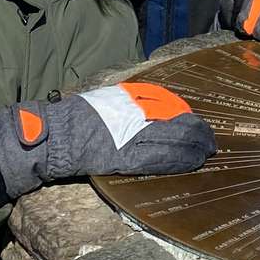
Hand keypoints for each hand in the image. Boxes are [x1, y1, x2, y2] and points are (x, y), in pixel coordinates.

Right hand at [0, 83, 215, 196]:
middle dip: (196, 131)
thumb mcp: (101, 101)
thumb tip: (149, 107)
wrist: (50, 137)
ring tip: (207, 151)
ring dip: (194, 146)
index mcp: (125, 96)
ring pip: (174, 139)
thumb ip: (125, 103)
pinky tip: (192, 162)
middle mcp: (132, 112)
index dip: (184, 111)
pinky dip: (180, 160)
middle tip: (210, 139)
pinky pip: (161, 158)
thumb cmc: (70, 120)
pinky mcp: (126, 157)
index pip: (165, 101)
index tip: (194, 118)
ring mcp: (130, 135)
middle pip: (175, 119)